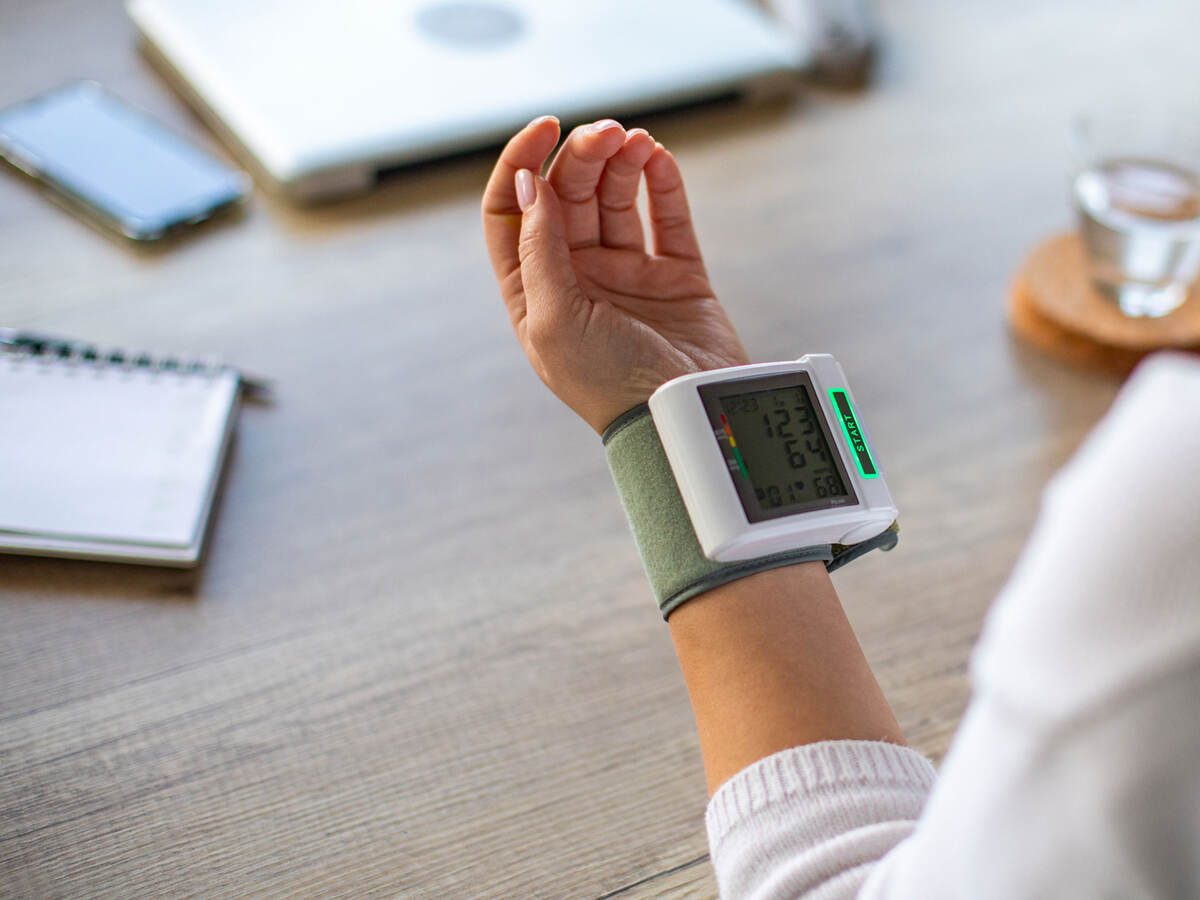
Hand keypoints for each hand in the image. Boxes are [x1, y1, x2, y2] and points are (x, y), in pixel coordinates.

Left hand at [482, 116, 748, 433]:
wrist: (682, 419)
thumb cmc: (608, 387)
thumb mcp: (553, 321)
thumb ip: (538, 249)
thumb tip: (527, 182)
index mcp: (535, 293)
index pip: (512, 214)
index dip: (521, 165)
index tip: (545, 129)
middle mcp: (577, 279)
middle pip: (568, 196)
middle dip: (583, 157)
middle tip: (606, 134)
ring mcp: (628, 276)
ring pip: (616, 198)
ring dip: (622, 162)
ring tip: (636, 141)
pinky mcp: (676, 276)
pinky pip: (666, 218)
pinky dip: (662, 183)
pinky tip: (657, 157)